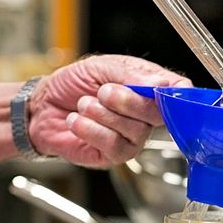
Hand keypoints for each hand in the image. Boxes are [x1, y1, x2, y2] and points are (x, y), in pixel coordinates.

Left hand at [29, 55, 189, 168]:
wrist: (42, 106)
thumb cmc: (73, 84)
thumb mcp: (101, 67)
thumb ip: (132, 74)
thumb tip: (161, 84)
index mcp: (149, 89)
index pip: (180, 93)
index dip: (177, 94)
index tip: (159, 89)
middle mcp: (146, 116)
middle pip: (158, 113)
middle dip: (127, 100)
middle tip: (103, 91)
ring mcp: (133, 138)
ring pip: (134, 129)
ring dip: (102, 113)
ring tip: (84, 105)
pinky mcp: (115, 155)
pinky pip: (114, 144)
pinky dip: (90, 128)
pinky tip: (78, 121)